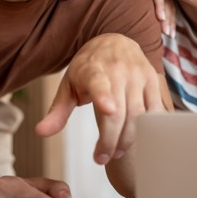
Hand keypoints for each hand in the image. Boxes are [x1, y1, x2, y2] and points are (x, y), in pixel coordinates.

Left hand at [34, 34, 164, 164]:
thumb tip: (41, 132)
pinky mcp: (153, 80)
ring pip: (139, 114)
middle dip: (111, 139)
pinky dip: (149, 129)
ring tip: (115, 152)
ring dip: (128, 138)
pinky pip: (155, 110)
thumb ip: (57, 110)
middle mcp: (118, 70)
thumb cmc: (88, 67)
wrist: (114, 40)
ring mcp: (138, 75)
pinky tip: (137, 140)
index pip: (98, 83)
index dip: (103, 96)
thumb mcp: (68, 84)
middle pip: (120, 110)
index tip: (107, 109)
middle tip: (101, 157)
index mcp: (93, 69)